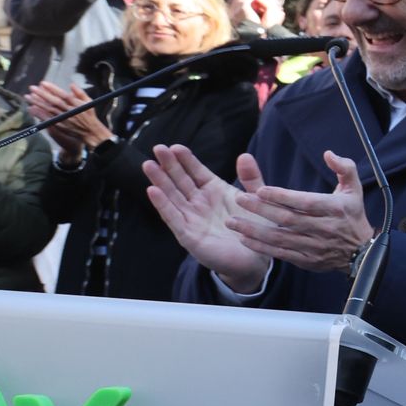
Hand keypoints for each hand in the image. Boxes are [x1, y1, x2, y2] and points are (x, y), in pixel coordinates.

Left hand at [24, 81, 112, 154]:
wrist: (90, 132)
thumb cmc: (89, 116)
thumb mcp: (89, 102)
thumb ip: (80, 93)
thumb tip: (71, 84)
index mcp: (77, 104)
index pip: (63, 95)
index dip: (52, 88)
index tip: (42, 83)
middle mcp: (70, 111)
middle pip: (54, 101)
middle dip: (42, 94)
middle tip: (31, 88)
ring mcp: (64, 119)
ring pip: (49, 109)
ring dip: (37, 103)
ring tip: (28, 96)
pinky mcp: (60, 126)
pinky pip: (48, 119)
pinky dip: (39, 114)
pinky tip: (31, 108)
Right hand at [142, 146, 274, 293]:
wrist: (255, 260)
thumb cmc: (254, 227)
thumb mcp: (256, 200)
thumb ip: (251, 179)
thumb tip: (245, 155)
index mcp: (214, 191)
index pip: (196, 171)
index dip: (186, 160)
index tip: (176, 146)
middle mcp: (199, 202)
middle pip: (180, 180)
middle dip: (169, 165)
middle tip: (157, 148)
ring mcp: (192, 218)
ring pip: (172, 196)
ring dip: (160, 181)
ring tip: (148, 165)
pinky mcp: (188, 235)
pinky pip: (173, 218)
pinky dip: (162, 205)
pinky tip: (152, 191)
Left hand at [226, 150, 376, 274]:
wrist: (361, 252)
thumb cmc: (352, 215)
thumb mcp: (354, 189)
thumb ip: (344, 168)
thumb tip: (328, 154)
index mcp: (334, 208)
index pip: (305, 202)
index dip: (282, 196)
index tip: (260, 189)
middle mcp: (323, 228)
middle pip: (288, 219)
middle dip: (261, 209)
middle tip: (239, 199)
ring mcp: (314, 246)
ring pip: (280, 238)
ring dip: (254, 230)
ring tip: (233, 222)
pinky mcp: (307, 260)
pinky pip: (281, 254)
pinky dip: (261, 248)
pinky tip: (244, 239)